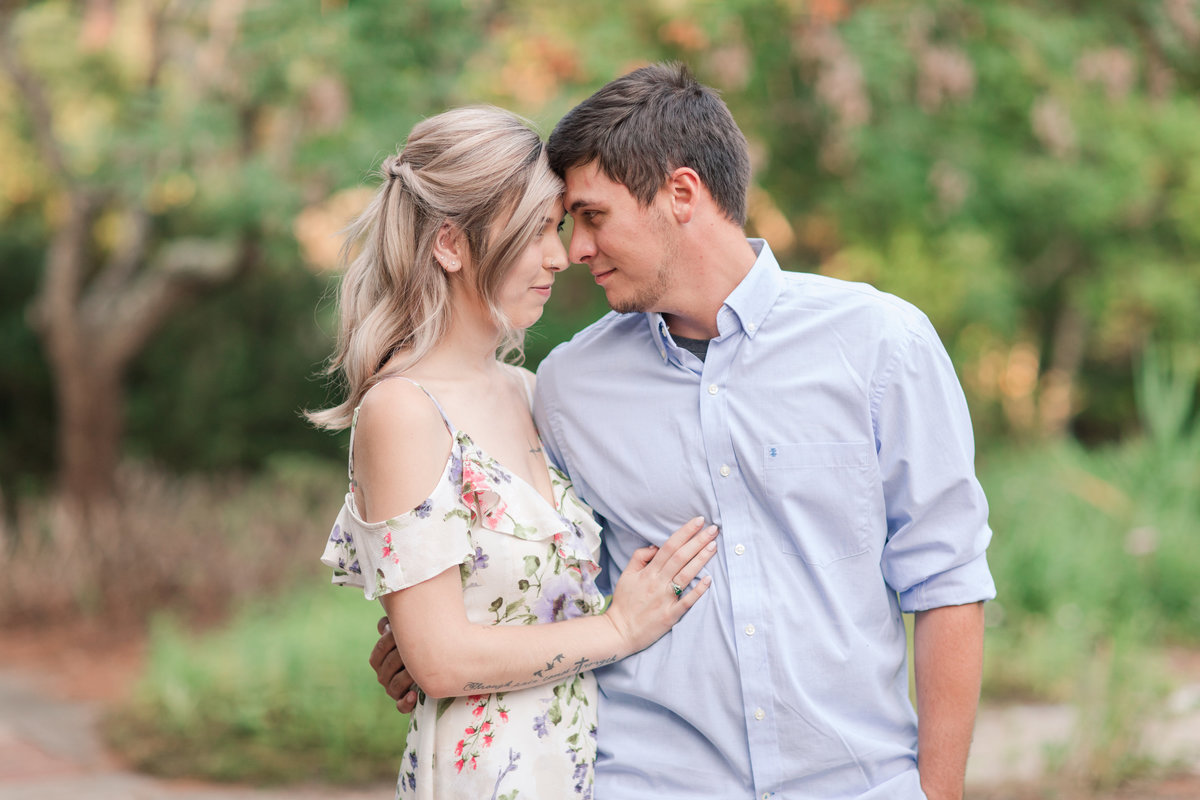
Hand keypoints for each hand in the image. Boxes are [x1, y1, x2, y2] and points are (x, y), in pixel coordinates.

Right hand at [370, 615, 418, 712]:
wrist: (441, 666)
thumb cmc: (421, 645)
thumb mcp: (408, 632)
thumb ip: (393, 625)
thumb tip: (385, 625)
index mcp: (381, 660)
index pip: (379, 652)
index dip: (388, 641)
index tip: (400, 632)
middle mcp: (385, 676)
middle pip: (387, 667)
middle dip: (401, 656)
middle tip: (417, 648)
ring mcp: (395, 690)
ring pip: (393, 686)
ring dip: (406, 677)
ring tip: (420, 671)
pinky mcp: (406, 703)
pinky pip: (401, 707)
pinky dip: (405, 702)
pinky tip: (413, 695)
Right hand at [605, 517, 716, 653]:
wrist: (619, 631)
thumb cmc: (624, 602)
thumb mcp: (626, 575)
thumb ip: (639, 557)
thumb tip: (655, 547)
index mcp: (648, 572)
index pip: (669, 547)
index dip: (685, 532)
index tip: (699, 521)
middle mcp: (658, 582)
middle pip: (681, 557)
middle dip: (698, 541)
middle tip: (714, 529)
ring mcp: (665, 599)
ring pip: (686, 575)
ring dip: (701, 559)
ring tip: (714, 546)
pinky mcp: (670, 615)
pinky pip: (687, 601)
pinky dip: (698, 590)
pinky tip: (709, 579)